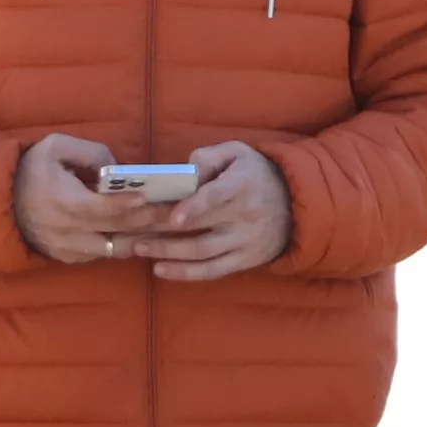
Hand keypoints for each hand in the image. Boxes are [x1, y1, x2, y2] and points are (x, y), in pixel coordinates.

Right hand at [13, 133, 167, 266]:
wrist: (1, 202)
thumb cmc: (32, 169)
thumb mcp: (55, 147)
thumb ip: (90, 153)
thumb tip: (117, 169)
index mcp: (61, 201)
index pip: (100, 208)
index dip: (126, 204)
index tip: (149, 197)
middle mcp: (67, 230)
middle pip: (117, 230)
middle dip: (151, 221)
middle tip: (180, 212)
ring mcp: (69, 248)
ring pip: (116, 248)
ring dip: (145, 238)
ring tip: (173, 227)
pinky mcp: (71, 258)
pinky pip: (105, 254)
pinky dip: (127, 245)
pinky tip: (149, 235)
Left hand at [130, 141, 292, 282]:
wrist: (295, 203)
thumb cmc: (255, 173)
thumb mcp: (237, 152)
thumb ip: (208, 157)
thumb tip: (184, 171)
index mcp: (242, 185)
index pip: (218, 197)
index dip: (195, 208)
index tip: (174, 219)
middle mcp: (245, 216)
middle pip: (201, 229)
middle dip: (163, 232)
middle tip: (131, 232)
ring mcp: (245, 241)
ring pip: (202, 253)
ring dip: (168, 253)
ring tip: (138, 248)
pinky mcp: (244, 260)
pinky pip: (212, 271)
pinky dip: (185, 274)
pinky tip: (160, 270)